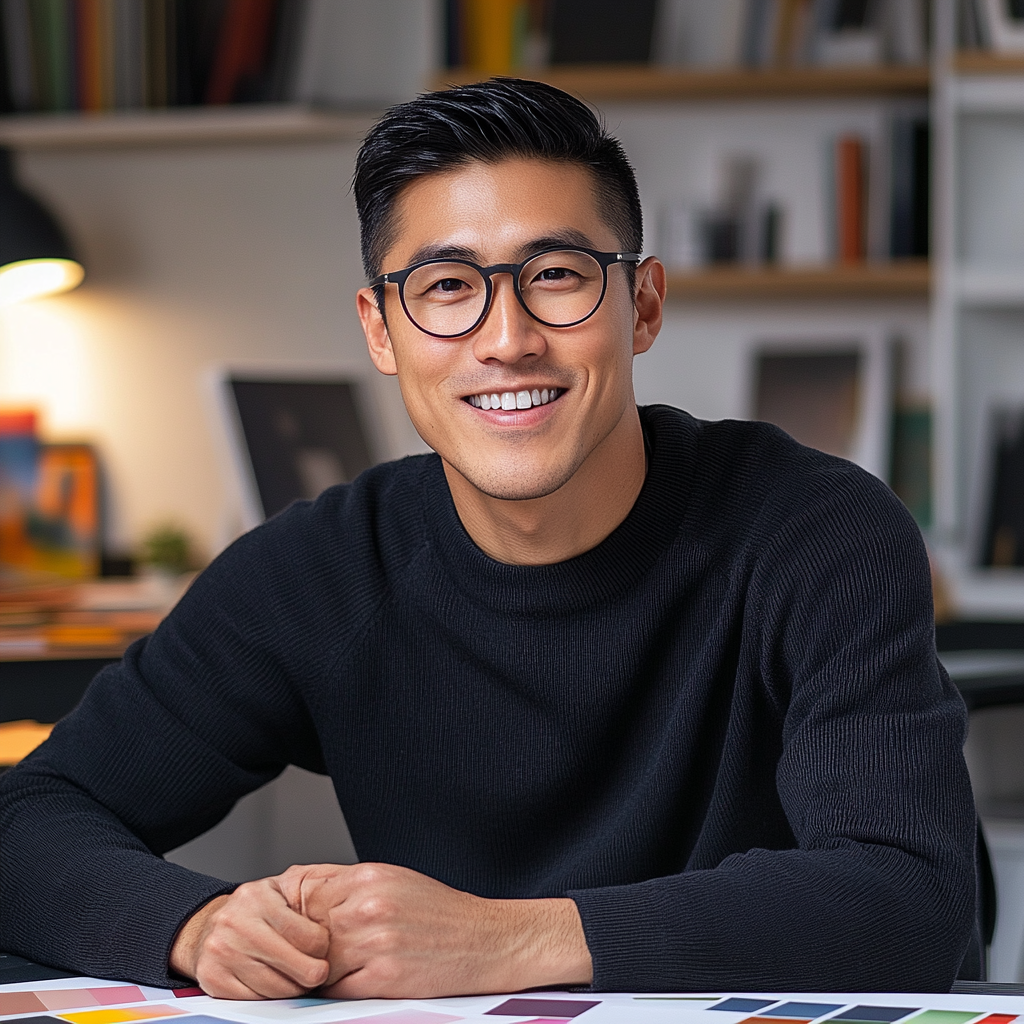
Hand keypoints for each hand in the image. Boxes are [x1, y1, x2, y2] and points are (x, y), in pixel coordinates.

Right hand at [168, 869, 331, 998]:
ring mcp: (222, 953)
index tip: (323, 950)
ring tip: (297, 976)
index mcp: (258, 897)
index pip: (307, 935)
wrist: (204, 926)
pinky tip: (275, 982)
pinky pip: (256, 999)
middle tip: (318, 971)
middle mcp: (236, 924)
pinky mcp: (213, 980)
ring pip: (277, 987)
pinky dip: (271, 996)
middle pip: (294, 964)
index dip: (322, 948)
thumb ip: (309, 898)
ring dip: (294, 987)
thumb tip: (347, 915)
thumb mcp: (280, 891)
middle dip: (312, 972)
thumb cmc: (252, 911)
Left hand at [278, 862, 592, 998]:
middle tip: (303, 958)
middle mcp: (368, 907)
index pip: (304, 894)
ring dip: (317, 972)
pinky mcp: (384, 979)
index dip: (294, 915)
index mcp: (368, 878)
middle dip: (303, 947)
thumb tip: (301, 896)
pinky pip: (336, 991)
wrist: (486, 940)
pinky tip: (349, 984)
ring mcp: (375, 944)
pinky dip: (335, 992)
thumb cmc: (440, 912)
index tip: (290, 928)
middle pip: (306, 931)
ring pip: (317, 964)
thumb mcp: (394, 880)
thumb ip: (347, 887)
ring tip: (329, 972)